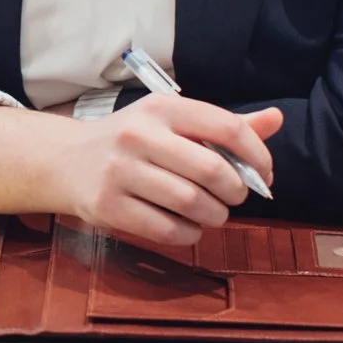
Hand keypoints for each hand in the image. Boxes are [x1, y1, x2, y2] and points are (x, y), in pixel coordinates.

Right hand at [57, 96, 281, 246]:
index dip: (257, 155)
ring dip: (214, 216)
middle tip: (234, 197)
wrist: (66, 161)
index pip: (226, 127)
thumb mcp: (171, 123)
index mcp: (161, 108)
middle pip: (212, 170)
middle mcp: (139, 135)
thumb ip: (222, 126)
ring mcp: (120, 171)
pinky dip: (189, 234)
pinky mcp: (107, 205)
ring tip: (212, 213)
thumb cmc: (130, 141)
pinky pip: (167, 229)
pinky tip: (188, 228)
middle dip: (236, 191)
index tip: (264, 175)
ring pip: (192, 203)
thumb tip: (276, 119)